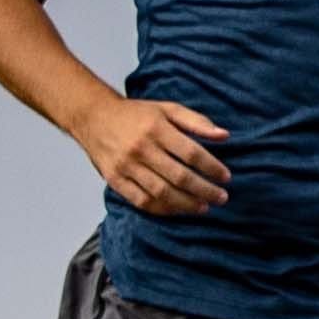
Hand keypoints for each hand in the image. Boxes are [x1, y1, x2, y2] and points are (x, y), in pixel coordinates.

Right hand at [81, 97, 229, 215]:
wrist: (92, 116)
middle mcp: (141, 149)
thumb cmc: (136, 114)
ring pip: (161, 192)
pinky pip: (141, 200)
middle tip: (222, 198)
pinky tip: (178, 209)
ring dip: (186, 204)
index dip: (212, 168)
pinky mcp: (114, 179)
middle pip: (179, 177)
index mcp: (156, 129)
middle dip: (205, 190)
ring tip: (204, 207)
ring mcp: (126, 166)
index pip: (192, 154)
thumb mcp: (167, 109)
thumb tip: (224, 136)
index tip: (226, 177)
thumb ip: (196, 121)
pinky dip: (162, 209)